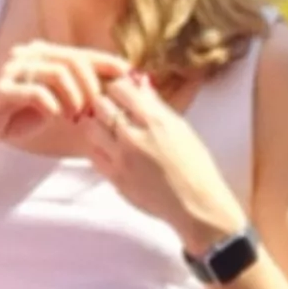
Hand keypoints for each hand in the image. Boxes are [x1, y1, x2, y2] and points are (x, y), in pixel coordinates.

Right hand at [0, 40, 127, 158]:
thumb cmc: (14, 117)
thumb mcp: (51, 102)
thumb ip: (73, 92)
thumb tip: (108, 90)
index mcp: (39, 55)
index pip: (79, 53)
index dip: (105, 62)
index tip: (128, 74)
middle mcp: (25, 55)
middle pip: (71, 59)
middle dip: (91, 84)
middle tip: (96, 108)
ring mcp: (11, 69)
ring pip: (57, 72)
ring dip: (74, 96)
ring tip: (76, 116)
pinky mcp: (0, 89)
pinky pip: (35, 91)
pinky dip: (52, 104)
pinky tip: (57, 116)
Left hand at [80, 71, 249, 255]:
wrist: (196, 205)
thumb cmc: (195, 166)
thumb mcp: (181, 129)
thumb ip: (156, 106)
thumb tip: (140, 84)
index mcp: (156, 121)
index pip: (120, 89)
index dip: (120, 89)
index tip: (124, 95)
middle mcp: (135, 137)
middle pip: (100, 105)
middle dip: (106, 105)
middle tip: (114, 112)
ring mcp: (122, 159)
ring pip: (91, 128)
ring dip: (98, 125)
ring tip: (110, 131)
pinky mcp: (115, 178)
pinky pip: (92, 154)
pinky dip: (98, 148)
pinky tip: (111, 150)